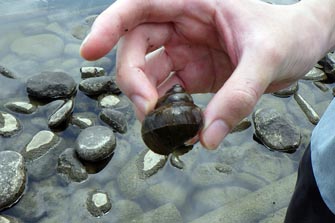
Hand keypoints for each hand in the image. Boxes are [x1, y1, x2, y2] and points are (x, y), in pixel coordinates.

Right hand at [80, 0, 331, 148]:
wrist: (300, 47)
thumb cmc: (287, 36)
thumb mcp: (267, 58)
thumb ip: (238, 96)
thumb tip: (207, 135)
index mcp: (193, 2)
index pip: (139, 6)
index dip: (109, 25)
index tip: (90, 50)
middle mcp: (181, 25)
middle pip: (136, 47)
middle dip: (133, 79)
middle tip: (147, 110)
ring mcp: (183, 51)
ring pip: (147, 74)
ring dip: (147, 101)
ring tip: (163, 125)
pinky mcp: (190, 74)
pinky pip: (167, 92)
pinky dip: (166, 110)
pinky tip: (177, 125)